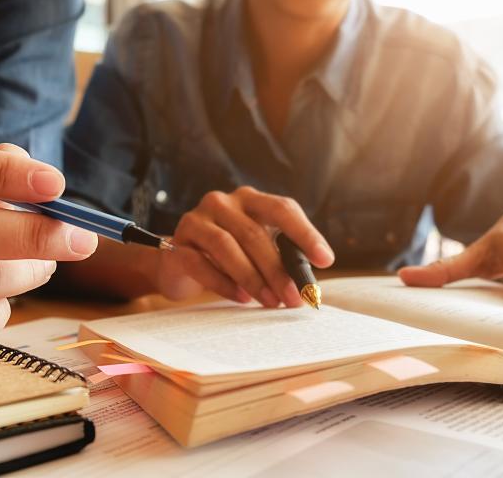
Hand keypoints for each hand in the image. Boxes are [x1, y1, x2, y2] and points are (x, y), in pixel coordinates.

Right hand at [154, 186, 333, 306]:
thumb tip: (308, 285)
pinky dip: (225, 284)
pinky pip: (201, 264)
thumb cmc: (228, 257)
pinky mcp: (177, 245)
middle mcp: (222, 202)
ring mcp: (196, 221)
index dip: (305, 234)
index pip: (282, 208)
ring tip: (270, 302)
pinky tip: (242, 299)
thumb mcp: (257, 251)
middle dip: (278, 270)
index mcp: (249, 199)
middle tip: (293, 298)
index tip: (325, 260)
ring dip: (252, 278)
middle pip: (254, 233)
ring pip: (227, 247)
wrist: (179, 264)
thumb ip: (281, 257)